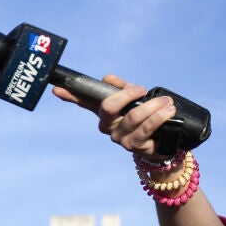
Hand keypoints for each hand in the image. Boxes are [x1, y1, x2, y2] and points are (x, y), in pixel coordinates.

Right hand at [52, 74, 176, 158]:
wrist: (164, 143)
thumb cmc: (147, 118)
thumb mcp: (135, 100)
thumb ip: (122, 88)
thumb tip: (107, 79)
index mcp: (104, 113)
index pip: (84, 102)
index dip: (70, 95)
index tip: (57, 88)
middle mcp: (108, 126)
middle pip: (108, 107)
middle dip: (128, 94)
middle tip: (142, 90)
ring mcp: (120, 138)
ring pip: (133, 116)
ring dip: (154, 106)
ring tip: (166, 102)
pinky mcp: (135, 147)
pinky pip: (147, 128)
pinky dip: (160, 116)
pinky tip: (168, 111)